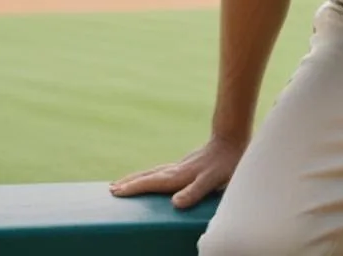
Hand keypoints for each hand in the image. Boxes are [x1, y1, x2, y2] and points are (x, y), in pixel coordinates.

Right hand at [108, 134, 247, 208]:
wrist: (232, 139)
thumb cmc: (226, 163)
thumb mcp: (214, 180)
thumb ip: (195, 191)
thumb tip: (174, 204)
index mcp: (179, 175)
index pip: (151, 183)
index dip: (134, 188)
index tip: (116, 192)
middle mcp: (175, 170)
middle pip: (147, 176)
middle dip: (129, 183)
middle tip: (110, 189)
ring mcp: (179, 166)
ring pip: (152, 172)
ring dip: (136, 178)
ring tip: (120, 184)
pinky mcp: (185, 165)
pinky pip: (160, 172)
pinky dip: (148, 175)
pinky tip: (149, 178)